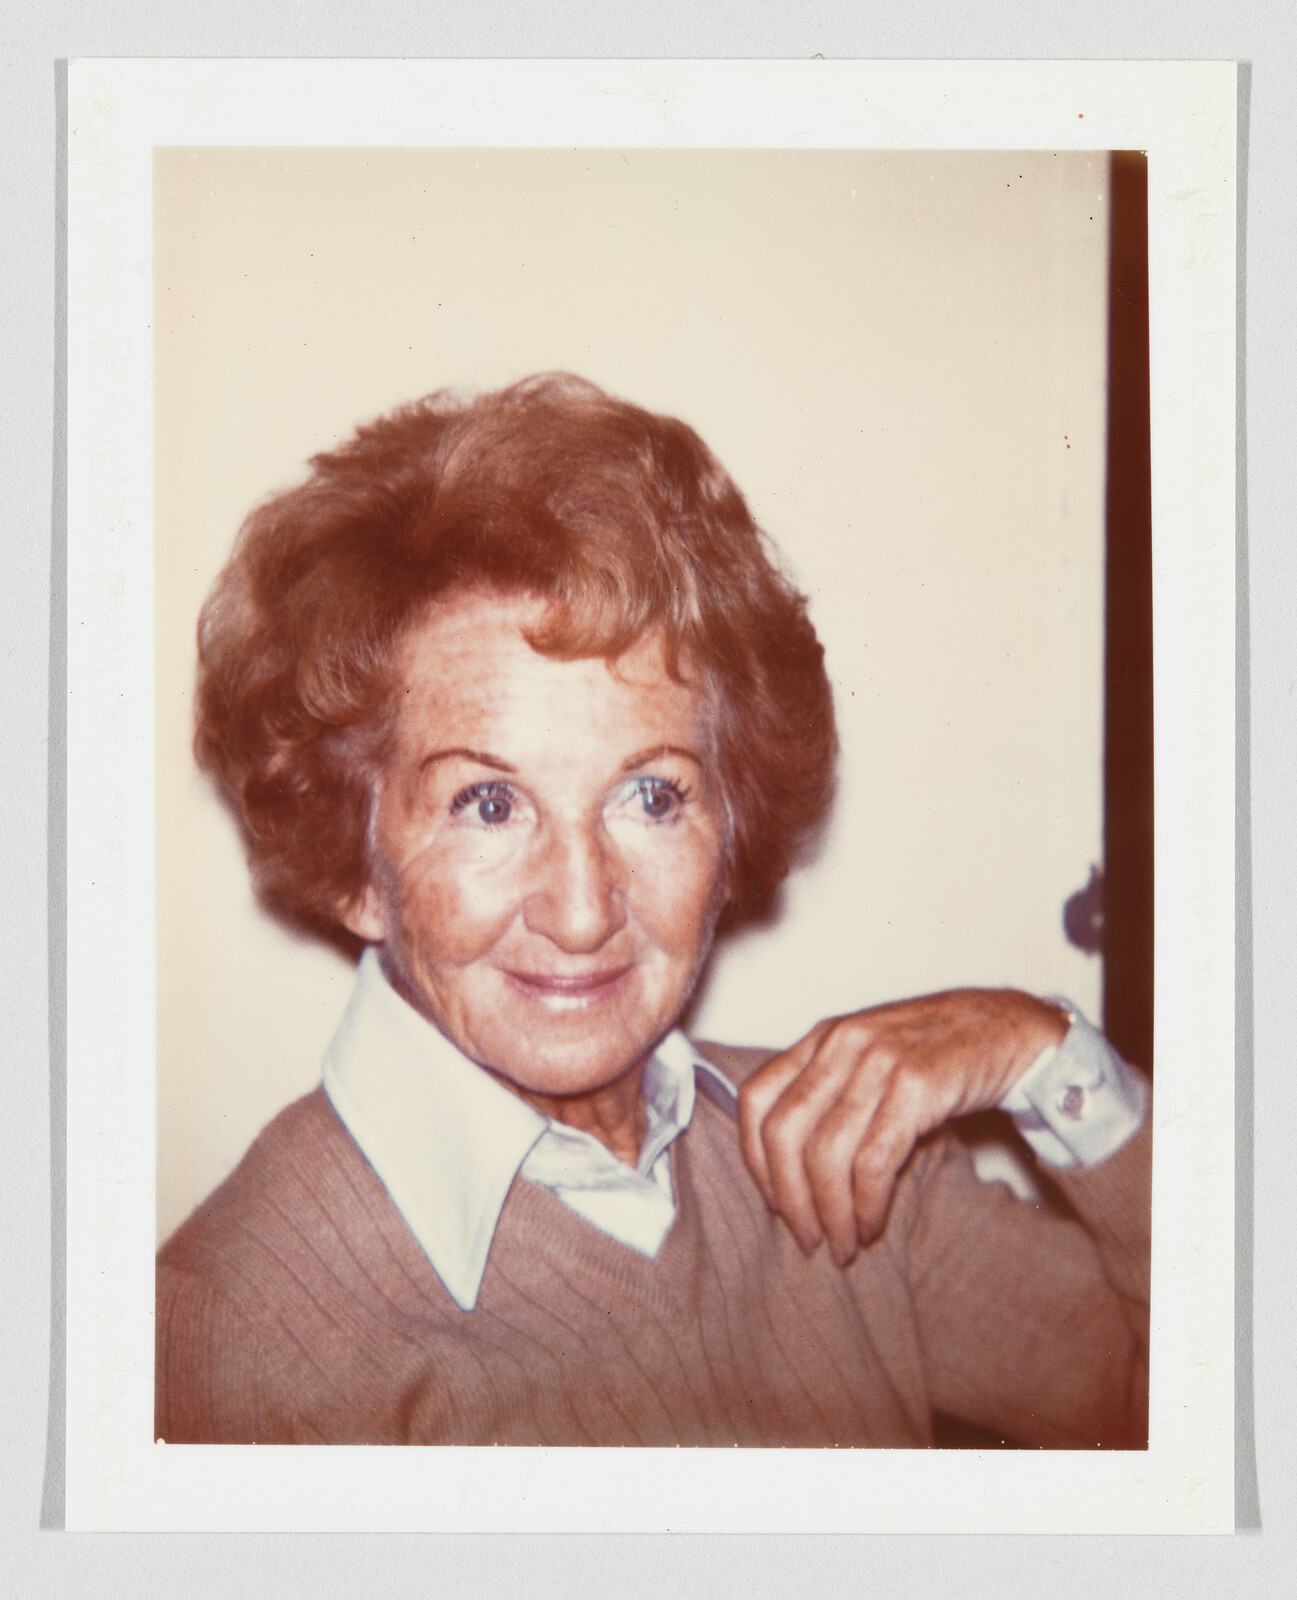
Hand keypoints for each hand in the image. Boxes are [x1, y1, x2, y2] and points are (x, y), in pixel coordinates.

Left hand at [737, 989, 1067, 1266]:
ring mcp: (879, 1062)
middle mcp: (842, 1044)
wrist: (1007, 1030)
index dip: (755, 1159)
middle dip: (791, 1199)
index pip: (755, 1098)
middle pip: (785, 1133)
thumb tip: (789, 1175)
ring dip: (832, 1213)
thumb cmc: (936, 1055)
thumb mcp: (870, 1059)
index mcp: (823, 1037)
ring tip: (843, 1245)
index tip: (772, 1203)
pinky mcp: (919, 1085)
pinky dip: (868, 1204)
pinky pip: (875, 1160)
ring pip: (827, 1153)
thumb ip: (830, 1096)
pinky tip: (872, 1225)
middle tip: (807, 1240)